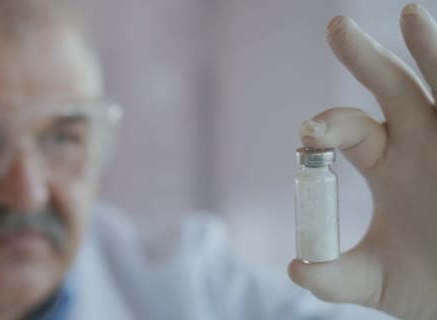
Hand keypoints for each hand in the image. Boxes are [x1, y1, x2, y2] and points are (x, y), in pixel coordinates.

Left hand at [288, 4, 436, 319]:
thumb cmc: (433, 284)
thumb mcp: (379, 283)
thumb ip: (337, 278)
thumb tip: (297, 270)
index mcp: (388, 163)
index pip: (350, 130)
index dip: (327, 127)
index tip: (308, 134)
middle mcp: (423, 141)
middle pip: (391, 89)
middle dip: (366, 59)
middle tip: (335, 27)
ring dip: (429, 50)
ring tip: (409, 15)